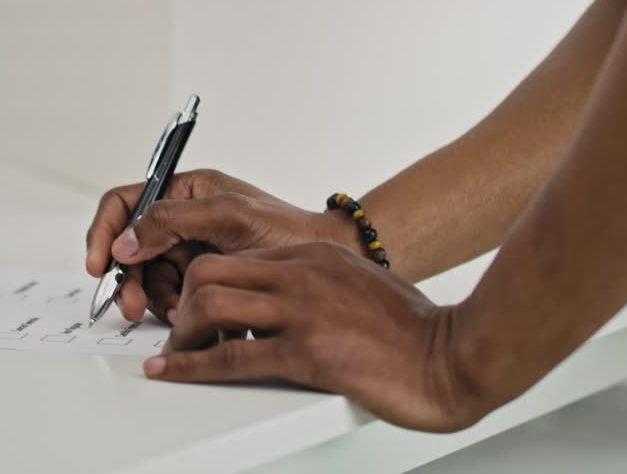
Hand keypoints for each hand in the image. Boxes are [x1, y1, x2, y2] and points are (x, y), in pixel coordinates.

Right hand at [84, 169, 355, 322]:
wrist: (323, 261)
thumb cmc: (287, 230)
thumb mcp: (228, 215)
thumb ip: (172, 221)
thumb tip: (126, 240)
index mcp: (185, 191)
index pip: (125, 203)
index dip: (105, 231)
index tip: (100, 263)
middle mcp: (183, 220)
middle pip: (131, 248)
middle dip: (129, 279)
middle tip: (132, 308)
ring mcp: (191, 251)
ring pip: (148, 277)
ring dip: (154, 299)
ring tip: (177, 316)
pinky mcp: (202, 279)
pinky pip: (170, 296)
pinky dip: (174, 309)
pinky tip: (191, 319)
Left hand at [142, 242, 483, 431]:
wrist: (453, 356)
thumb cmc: (415, 330)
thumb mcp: (360, 285)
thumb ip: (320, 284)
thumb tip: (288, 302)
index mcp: (313, 255)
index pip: (236, 257)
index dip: (205, 284)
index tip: (194, 306)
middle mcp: (301, 273)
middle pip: (210, 271)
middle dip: (182, 303)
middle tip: (179, 330)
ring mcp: (302, 310)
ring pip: (210, 305)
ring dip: (182, 334)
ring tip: (176, 354)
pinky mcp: (306, 352)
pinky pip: (230, 355)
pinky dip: (190, 366)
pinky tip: (173, 371)